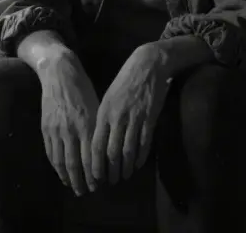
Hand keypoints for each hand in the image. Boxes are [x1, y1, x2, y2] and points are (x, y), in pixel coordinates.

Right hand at [36, 52, 100, 195]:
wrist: (59, 73)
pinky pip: (50, 152)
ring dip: (67, 177)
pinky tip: (61, 173)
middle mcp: (70, 130)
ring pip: (60, 161)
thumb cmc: (83, 88)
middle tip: (86, 192)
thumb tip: (105, 151)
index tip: (99, 184)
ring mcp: (55, 130)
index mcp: (86, 124)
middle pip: (75, 163)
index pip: (90, 157)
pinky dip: (56, 166)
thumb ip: (98, 129)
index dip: (94, 173)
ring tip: (73, 187)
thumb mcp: (97, 107)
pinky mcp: (45, 128)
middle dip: (81, 181)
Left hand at [91, 44, 170, 187]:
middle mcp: (117, 117)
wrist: (148, 64)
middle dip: (110, 170)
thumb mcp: (108, 97)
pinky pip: (144, 143)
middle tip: (110, 182)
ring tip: (124, 177)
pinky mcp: (150, 118)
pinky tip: (137, 165)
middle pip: (111, 152)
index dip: (95, 163)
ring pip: (128, 150)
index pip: (96, 144)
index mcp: (104, 112)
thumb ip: (103, 118)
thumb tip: (98, 141)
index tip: (95, 176)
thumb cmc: (125, 81)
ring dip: (125, 167)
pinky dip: (140, 157)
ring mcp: (135, 118)